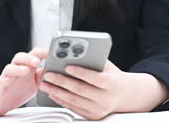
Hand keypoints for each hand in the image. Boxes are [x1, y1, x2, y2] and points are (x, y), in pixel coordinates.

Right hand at [0, 47, 47, 115]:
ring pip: (12, 65)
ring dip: (20, 67)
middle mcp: (18, 68)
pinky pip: (4, 77)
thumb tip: (59, 71)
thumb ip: (44, 76)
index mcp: (28, 67)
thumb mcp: (35, 84)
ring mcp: (9, 75)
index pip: (35, 55)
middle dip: (31, 57)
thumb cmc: (17, 89)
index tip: (52, 51)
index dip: (43, 52)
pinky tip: (11, 79)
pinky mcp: (1, 83)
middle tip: (38, 61)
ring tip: (27, 70)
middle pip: (23, 57)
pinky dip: (8, 77)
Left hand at [38, 60, 167, 119]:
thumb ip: (94, 60)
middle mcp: (106, 98)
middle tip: (49, 74)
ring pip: (74, 101)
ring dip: (57, 92)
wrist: (123, 95)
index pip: (94, 78)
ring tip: (46, 83)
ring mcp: (99, 109)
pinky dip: (61, 101)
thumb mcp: (108, 66)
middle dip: (62, 81)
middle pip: (80, 90)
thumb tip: (75, 52)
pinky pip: (74, 108)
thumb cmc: (112, 77)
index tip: (66, 66)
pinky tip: (53, 93)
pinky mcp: (92, 116)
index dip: (80, 72)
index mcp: (111, 83)